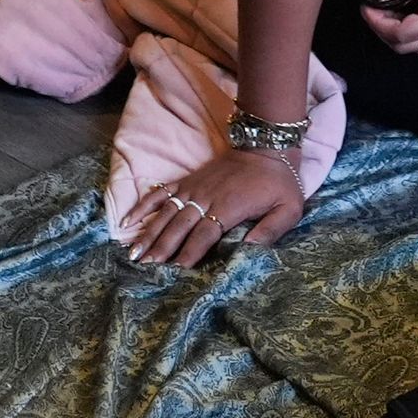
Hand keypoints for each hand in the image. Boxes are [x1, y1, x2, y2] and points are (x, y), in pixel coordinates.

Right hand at [120, 145, 306, 269]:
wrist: (267, 146)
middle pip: (179, 226)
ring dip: (149, 232)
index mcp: (229, 207)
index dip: (189, 252)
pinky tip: (129, 220)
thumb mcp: (288, 208)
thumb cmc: (279, 183)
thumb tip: (250, 251)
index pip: (204, 234)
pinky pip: (162, 192)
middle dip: (161, 248)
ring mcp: (194, 187)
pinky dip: (145, 205)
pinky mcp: (189, 180)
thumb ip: (271, 230)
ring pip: (167, 212)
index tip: (175, 271)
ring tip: (133, 253)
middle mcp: (206, 197)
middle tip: (145, 268)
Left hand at [357, 0, 417, 57]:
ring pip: (415, 44)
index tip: (365, 5)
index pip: (401, 35)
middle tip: (371, 7)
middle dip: (382, 30)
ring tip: (383, 7)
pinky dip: (408, 26)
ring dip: (394, 30)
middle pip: (405, 47)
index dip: (378, 23)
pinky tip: (400, 8)